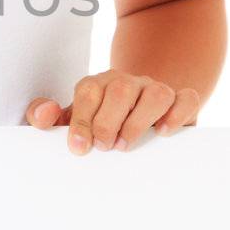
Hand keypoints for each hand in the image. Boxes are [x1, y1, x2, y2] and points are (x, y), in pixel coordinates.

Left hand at [25, 70, 199, 153]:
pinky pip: (186, 98)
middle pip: (120, 90)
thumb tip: (43, 114)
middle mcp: (127, 82)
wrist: (134, 113)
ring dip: (140, 121)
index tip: (79, 147)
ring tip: (126, 145)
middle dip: (108, 122)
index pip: (88, 91)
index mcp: (98, 84)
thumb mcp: (69, 120)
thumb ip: (46, 117)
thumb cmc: (97, 123)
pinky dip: (178, 115)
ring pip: (156, 93)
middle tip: (104, 147)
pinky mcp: (180, 101)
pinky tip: (163, 133)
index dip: (82, 119)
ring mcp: (154, 89)